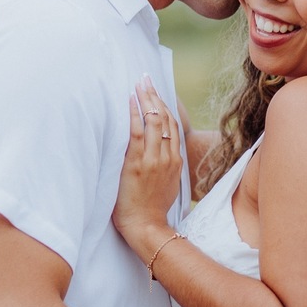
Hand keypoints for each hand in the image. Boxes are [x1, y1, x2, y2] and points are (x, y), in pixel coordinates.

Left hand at [112, 77, 183, 254]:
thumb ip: (166, 169)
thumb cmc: (153, 211)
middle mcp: (168, 157)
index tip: (157, 92)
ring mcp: (154, 159)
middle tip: (146, 79)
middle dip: (156, 96)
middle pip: (165, 119)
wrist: (147, 227)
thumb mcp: (168, 187)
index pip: (173, 127)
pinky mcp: (138, 163)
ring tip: (138, 83)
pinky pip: (137, 133)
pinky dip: (134, 114)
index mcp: (176, 161)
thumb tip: (158, 157)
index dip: (165, 107)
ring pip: (154, 121)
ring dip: (146, 99)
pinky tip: (130, 100)